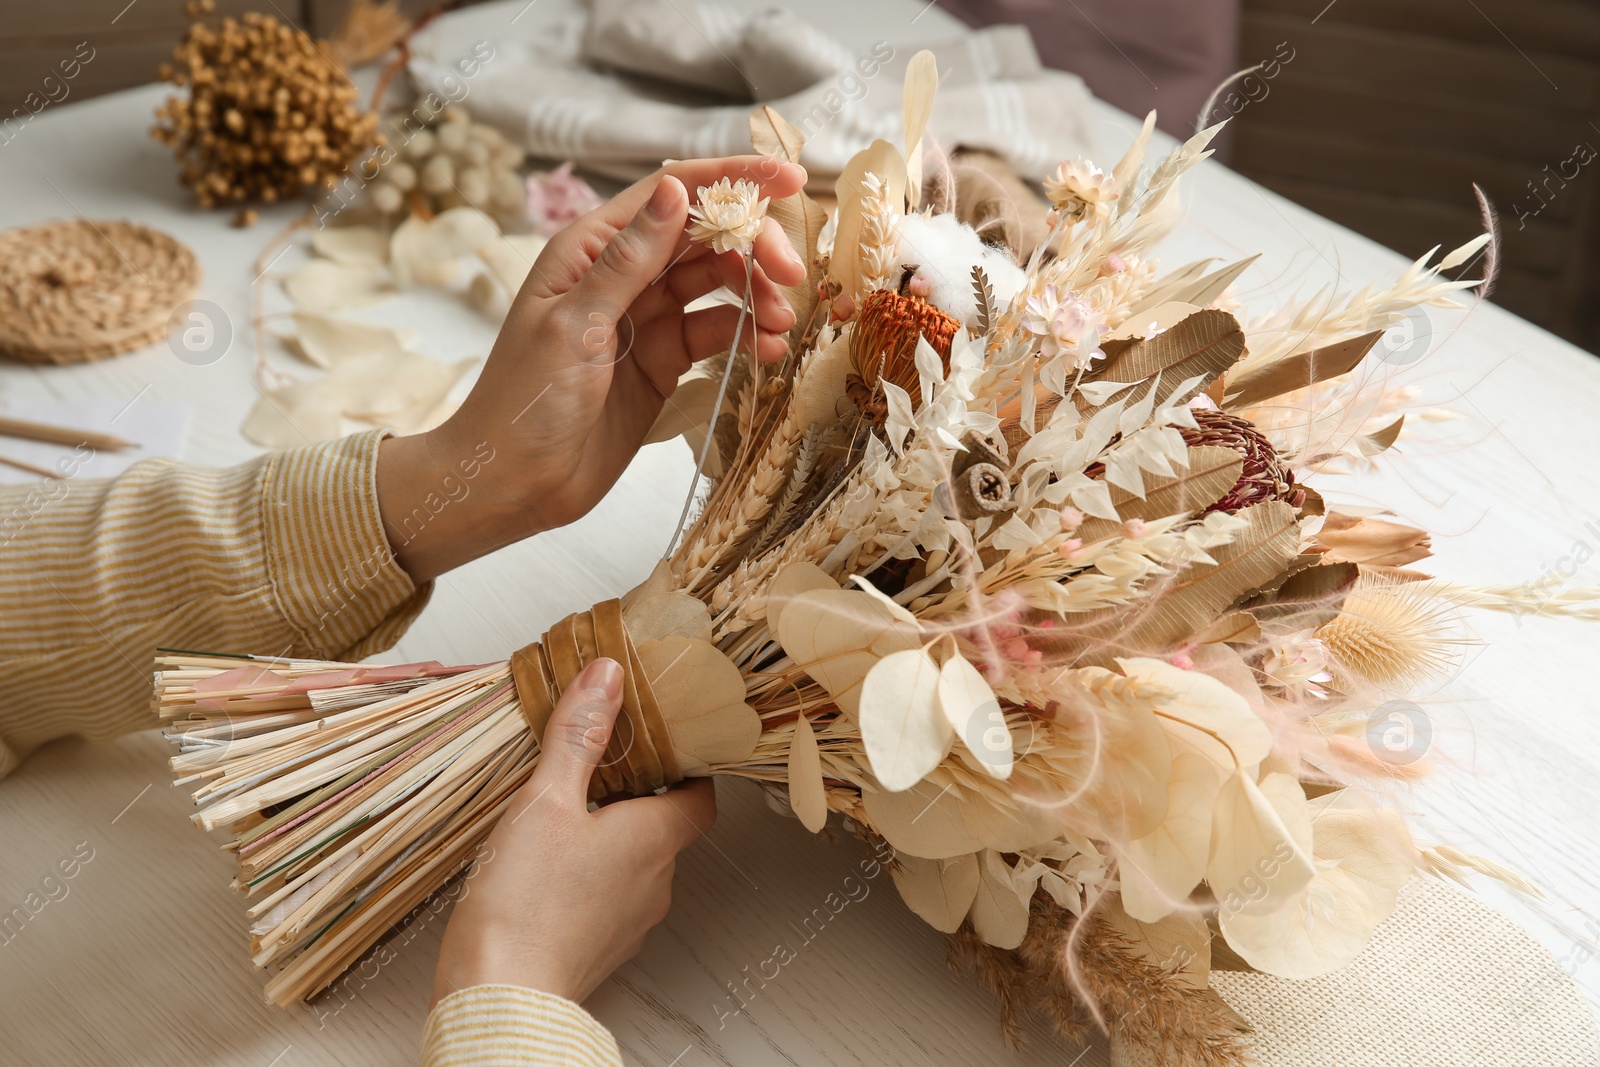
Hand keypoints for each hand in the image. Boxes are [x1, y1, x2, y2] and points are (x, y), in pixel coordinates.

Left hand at [378, 157, 808, 582]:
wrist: (512, 484)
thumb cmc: (523, 402)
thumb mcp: (575, 324)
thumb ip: (628, 260)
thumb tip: (675, 191)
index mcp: (590, 249)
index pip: (670, 194)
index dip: (732, 181)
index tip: (790, 179)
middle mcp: (622, 275)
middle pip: (704, 238)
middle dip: (754, 248)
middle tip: (793, 275)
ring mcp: (645, 319)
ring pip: (717, 285)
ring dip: (757, 296)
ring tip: (782, 323)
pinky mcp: (663, 362)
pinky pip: (716, 334)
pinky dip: (747, 337)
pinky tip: (768, 350)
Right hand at [431, 657, 716, 1006]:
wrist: (498, 999)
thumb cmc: (524, 903)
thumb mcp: (547, 800)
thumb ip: (579, 735)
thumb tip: (609, 675)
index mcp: (655, 840)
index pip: (701, 796)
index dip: (688, 766)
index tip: (663, 741)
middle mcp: (655, 883)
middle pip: (665, 826)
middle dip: (636, 794)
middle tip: (598, 764)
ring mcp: (629, 922)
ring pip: (634, 864)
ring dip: (608, 836)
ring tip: (561, 811)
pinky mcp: (597, 948)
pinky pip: (605, 898)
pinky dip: (587, 875)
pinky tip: (544, 866)